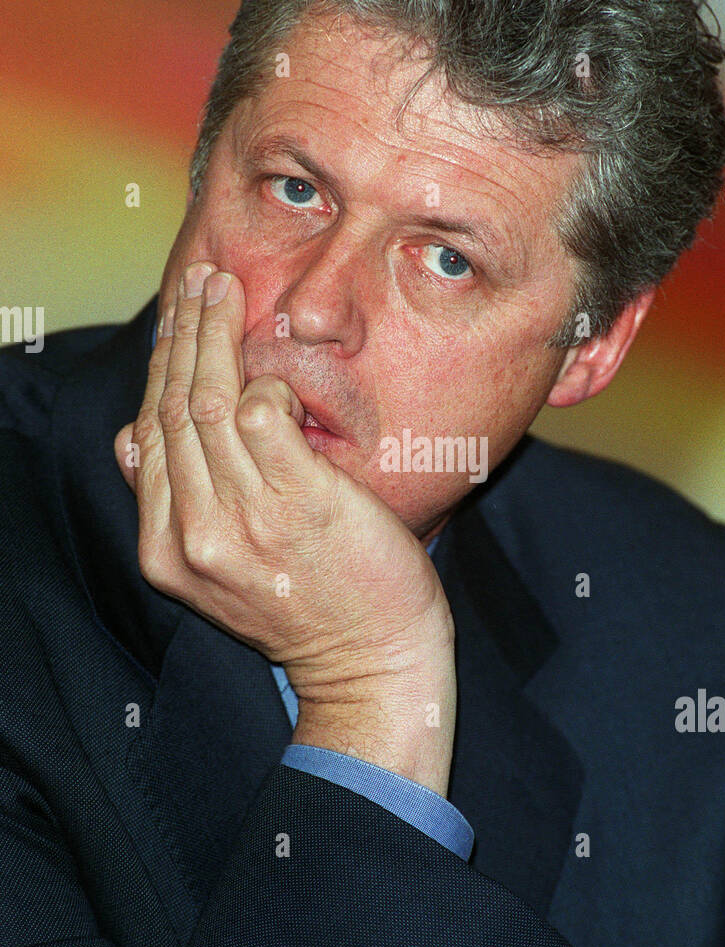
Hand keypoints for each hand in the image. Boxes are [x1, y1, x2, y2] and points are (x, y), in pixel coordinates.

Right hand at [114, 262, 455, 791]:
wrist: (371, 665)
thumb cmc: (308, 609)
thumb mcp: (217, 571)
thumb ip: (176, 508)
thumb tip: (131, 439)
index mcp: (166, 551)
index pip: (147, 437)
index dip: (158, 370)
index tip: (172, 321)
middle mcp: (193, 534)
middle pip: (171, 409)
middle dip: (181, 333)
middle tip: (197, 280)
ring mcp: (243, 519)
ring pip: (209, 402)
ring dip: (213, 334)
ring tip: (222, 288)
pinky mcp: (299, 502)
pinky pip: (264, 414)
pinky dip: (268, 384)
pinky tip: (278, 371)